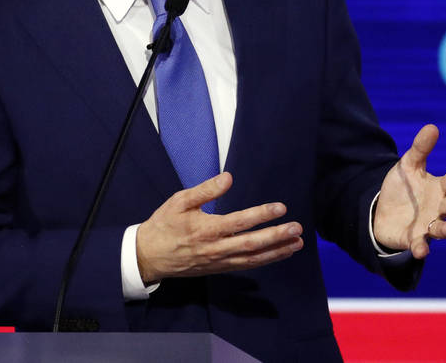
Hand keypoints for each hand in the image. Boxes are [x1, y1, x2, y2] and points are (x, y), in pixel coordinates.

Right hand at [135, 172, 303, 283]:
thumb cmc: (164, 224)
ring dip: (276, 252)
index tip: (281, 207)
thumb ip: (205, 190)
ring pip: (252, 258)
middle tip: (297, 228)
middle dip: (277, 237)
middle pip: (251, 244)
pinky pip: (245, 265)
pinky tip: (279, 254)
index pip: (239, 222)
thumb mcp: (179, 201)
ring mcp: (218, 261)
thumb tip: (228, 178)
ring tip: (297, 243)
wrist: (148, 256)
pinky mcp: (219, 268)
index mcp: (206, 229)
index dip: (262, 215)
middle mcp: (215, 248)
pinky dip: (264, 260)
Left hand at [373, 124, 445, 258]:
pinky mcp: (413, 239)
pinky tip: (421, 250)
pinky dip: (421, 248)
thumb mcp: (409, 165)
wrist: (383, 210)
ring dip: (445, 230)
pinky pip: (419, 245)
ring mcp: (427, 226)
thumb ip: (420, 148)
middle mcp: (438, 209)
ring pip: (440, 229)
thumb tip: (432, 126)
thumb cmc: (403, 187)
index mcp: (439, 189)